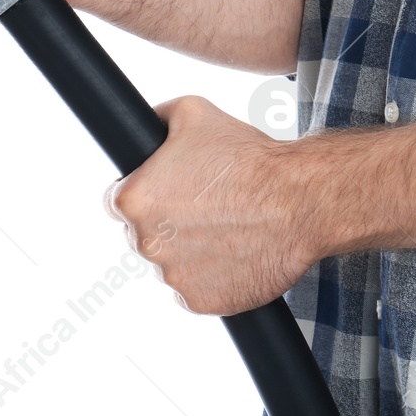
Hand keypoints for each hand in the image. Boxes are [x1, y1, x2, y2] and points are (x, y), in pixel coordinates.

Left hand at [105, 96, 317, 315]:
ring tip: (226, 228)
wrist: (299, 201)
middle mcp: (146, 243)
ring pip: (170, 263)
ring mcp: (172, 277)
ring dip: (189, 250)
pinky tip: (233, 252)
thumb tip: (143, 126)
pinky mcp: (200, 302)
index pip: (116, 202)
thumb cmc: (248, 158)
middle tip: (205, 207)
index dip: (144, 193)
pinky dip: (209, 276)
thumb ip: (156, 121)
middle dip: (167, 222)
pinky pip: (194, 289)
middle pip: (144, 233)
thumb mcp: (192, 112)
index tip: (167, 192)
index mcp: (134, 200)